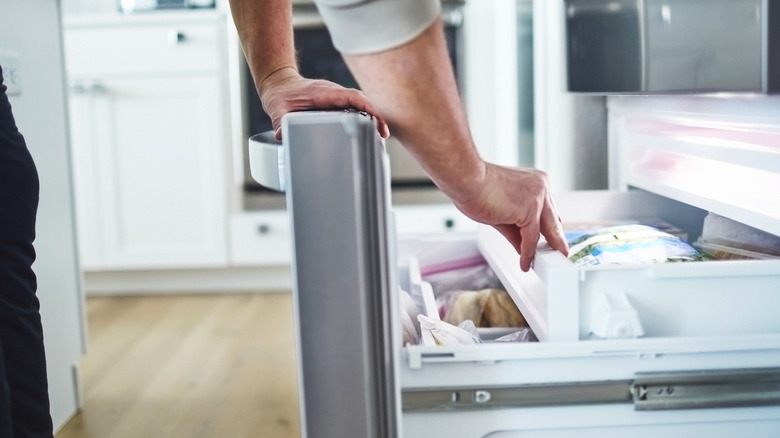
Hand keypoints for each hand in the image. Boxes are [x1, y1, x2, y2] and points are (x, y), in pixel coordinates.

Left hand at [258, 67, 389, 139]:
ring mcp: (336, 98)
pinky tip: (368, 133)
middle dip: (375, 116)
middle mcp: (334, 93)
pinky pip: (354, 109)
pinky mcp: (336, 104)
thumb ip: (280, 123)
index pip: (351, 97)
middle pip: (361, 102)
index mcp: (324, 93)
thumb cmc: (281, 95)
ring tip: (380, 136)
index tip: (376, 120)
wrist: (279, 84)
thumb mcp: (277, 110)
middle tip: (383, 134)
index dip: (367, 107)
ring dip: (372, 118)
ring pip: (360, 105)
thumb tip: (283, 136)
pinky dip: (364, 119)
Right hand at [449, 162, 568, 271]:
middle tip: (558, 254)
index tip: (549, 241)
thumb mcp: (501, 211)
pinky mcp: (530, 210)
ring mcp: (537, 198)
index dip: (548, 228)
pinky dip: (527, 252)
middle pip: (553, 220)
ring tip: (540, 263)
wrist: (466, 179)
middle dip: (555, 240)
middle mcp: (540, 187)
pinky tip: (525, 262)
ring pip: (545, 230)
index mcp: (535, 182)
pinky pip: (531, 237)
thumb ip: (515, 230)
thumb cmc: (476, 188)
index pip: (547, 210)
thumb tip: (522, 246)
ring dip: (541, 250)